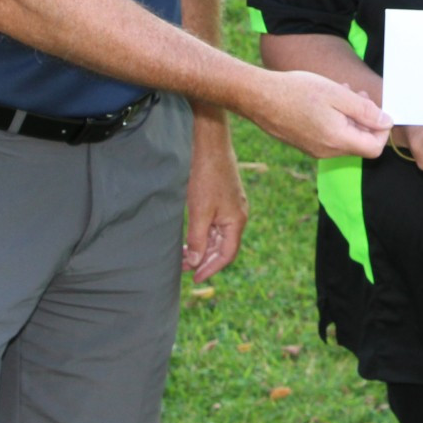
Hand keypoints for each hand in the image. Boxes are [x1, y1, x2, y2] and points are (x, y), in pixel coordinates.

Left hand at [182, 107, 248, 285]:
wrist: (209, 144)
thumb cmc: (206, 176)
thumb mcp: (199, 211)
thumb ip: (198, 239)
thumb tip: (196, 262)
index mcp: (236, 221)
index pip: (227, 255)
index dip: (211, 269)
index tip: (194, 278)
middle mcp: (238, 214)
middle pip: (223, 246)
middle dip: (205, 259)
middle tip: (184, 268)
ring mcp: (232, 205)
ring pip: (219, 235)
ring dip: (203, 246)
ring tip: (184, 254)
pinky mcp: (224, 197)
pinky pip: (216, 223)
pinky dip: (204, 233)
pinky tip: (190, 234)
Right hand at [252, 70, 390, 158]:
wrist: (258, 97)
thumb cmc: (297, 91)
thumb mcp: (337, 94)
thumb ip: (364, 110)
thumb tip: (387, 122)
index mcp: (338, 140)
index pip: (375, 148)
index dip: (381, 129)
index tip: (375, 107)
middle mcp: (327, 151)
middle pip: (360, 143)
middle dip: (365, 119)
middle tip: (357, 92)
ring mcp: (315, 150)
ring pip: (345, 138)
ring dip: (350, 117)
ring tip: (341, 91)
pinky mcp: (305, 145)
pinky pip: (330, 137)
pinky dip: (336, 121)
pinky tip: (326, 101)